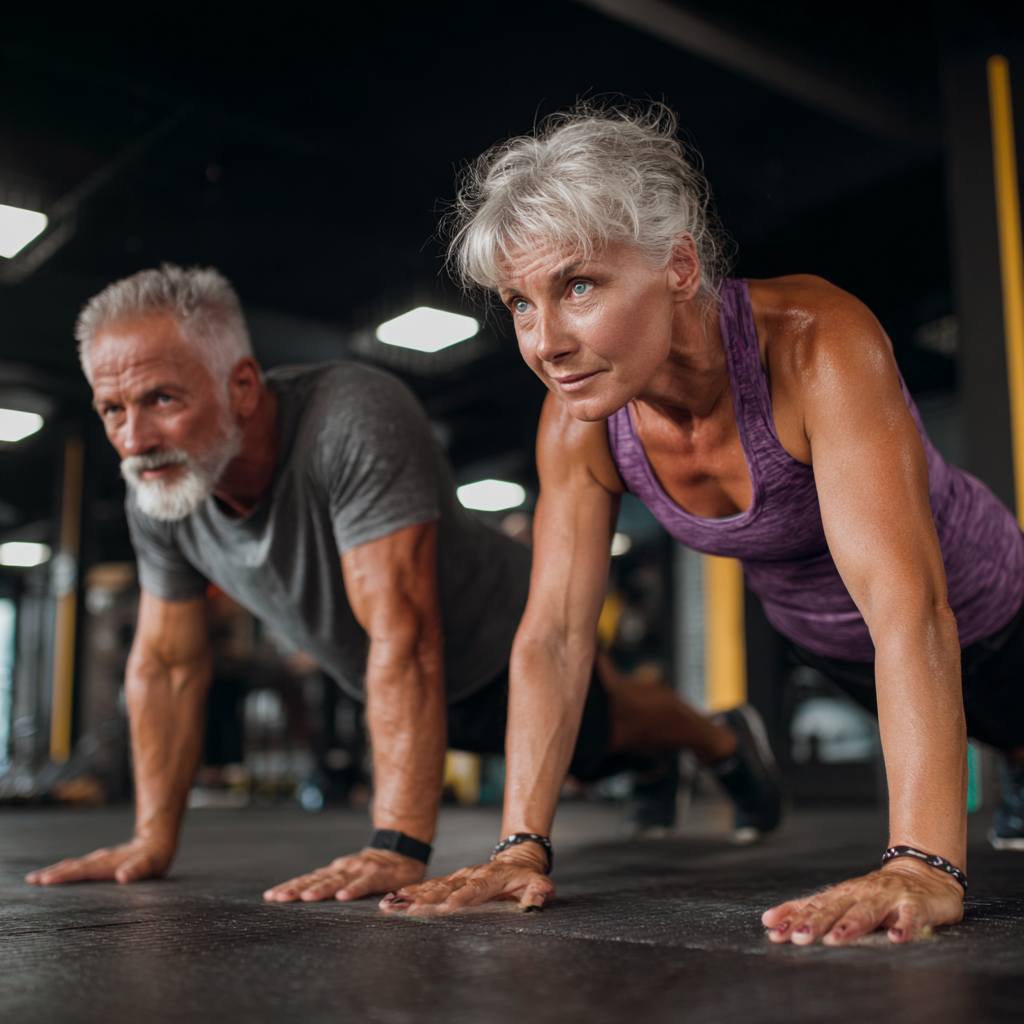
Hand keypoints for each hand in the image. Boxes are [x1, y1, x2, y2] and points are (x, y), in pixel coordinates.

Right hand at [24, 837, 172, 884]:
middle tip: (31, 880)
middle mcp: (100, 860)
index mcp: (107, 863)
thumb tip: (122, 876)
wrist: (156, 843)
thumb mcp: (149, 865)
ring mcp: (99, 861)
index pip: (82, 870)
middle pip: (73, 867)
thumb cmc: (153, 859)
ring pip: (74, 866)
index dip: (64, 875)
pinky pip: (79, 867)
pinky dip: (65, 871)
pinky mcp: (100, 863)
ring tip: (38, 878)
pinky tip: (58, 874)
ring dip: (56, 872)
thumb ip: (137, 870)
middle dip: (52, 873)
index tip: (45, 880)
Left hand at [263, 848, 425, 902]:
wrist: (401, 854)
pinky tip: (342, 896)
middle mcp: (343, 869)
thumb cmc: (371, 872)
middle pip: (316, 880)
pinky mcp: (377, 875)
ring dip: (321, 889)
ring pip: (337, 881)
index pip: (307, 880)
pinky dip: (353, 890)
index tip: (270, 896)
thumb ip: (331, 888)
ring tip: (306, 897)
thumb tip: (303, 900)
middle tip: (279, 898)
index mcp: (334, 872)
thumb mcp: (348, 880)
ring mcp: (359, 871)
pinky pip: (364, 884)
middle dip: (297, 889)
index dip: (290, 887)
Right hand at [378, 844, 554, 915]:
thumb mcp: (537, 880)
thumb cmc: (525, 875)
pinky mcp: (449, 881)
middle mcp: (468, 876)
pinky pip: (427, 886)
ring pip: (431, 886)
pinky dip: (409, 893)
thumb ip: (538, 889)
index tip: (445, 908)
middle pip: (444, 888)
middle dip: (424, 899)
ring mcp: (457, 877)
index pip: (472, 890)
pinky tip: (392, 901)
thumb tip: (539, 896)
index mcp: (488, 878)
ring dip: (410, 896)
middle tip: (405, 909)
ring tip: (390, 904)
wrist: (514, 859)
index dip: (459, 899)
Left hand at [762, 858, 964, 944]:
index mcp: (842, 894)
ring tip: (834, 939)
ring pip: (866, 911)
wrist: (925, 874)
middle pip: (834, 908)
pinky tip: (895, 939)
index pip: (813, 906)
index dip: (792, 918)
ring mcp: (887, 897)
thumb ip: (811, 911)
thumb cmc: (878, 894)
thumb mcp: (844, 901)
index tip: (774, 931)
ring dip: (850, 925)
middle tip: (798, 937)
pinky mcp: (915, 905)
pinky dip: (904, 928)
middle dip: (815, 922)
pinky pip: (910, 918)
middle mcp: (861, 893)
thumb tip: (769, 920)